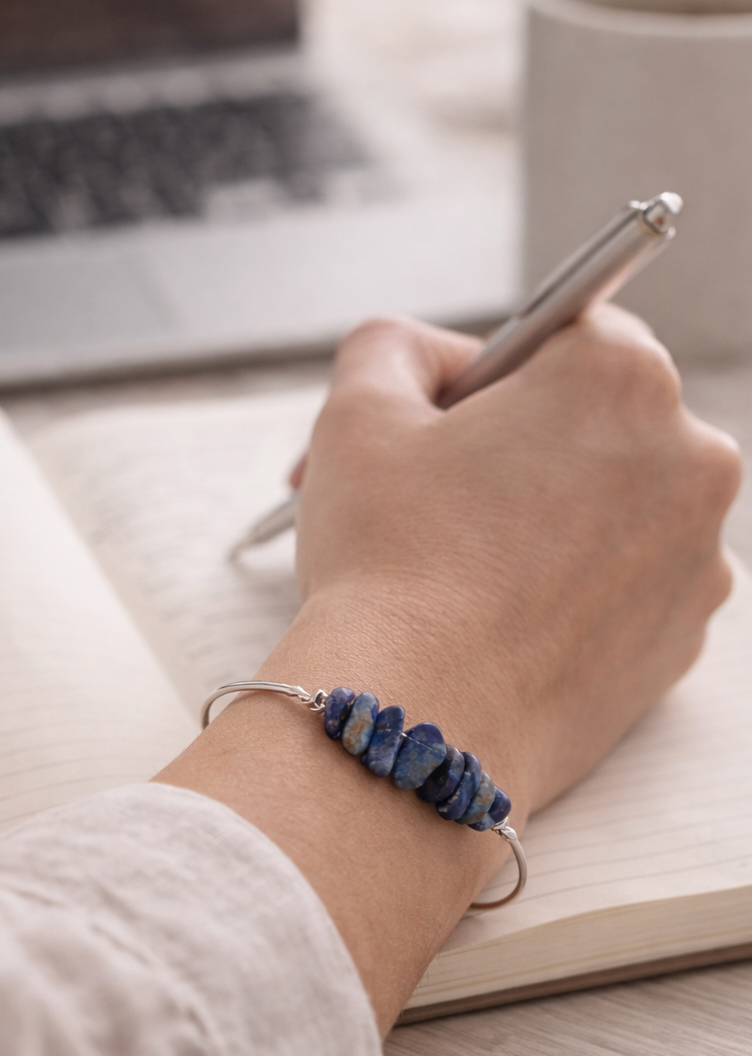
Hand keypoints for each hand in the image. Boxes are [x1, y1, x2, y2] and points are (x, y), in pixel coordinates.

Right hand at [295, 306, 739, 816]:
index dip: (496, 375)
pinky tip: (502, 620)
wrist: (417, 723)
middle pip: (599, 423)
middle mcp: (690, 459)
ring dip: (552, 521)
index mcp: (621, 377)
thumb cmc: (386, 567)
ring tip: (463, 570)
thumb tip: (425, 360)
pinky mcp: (683, 640)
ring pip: (615, 509)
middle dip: (524, 449)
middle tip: (444, 498)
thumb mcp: (357, 414)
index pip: (565, 332)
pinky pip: (626, 589)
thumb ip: (393, 349)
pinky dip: (575, 594)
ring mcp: (698, 558)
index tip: (455, 420)